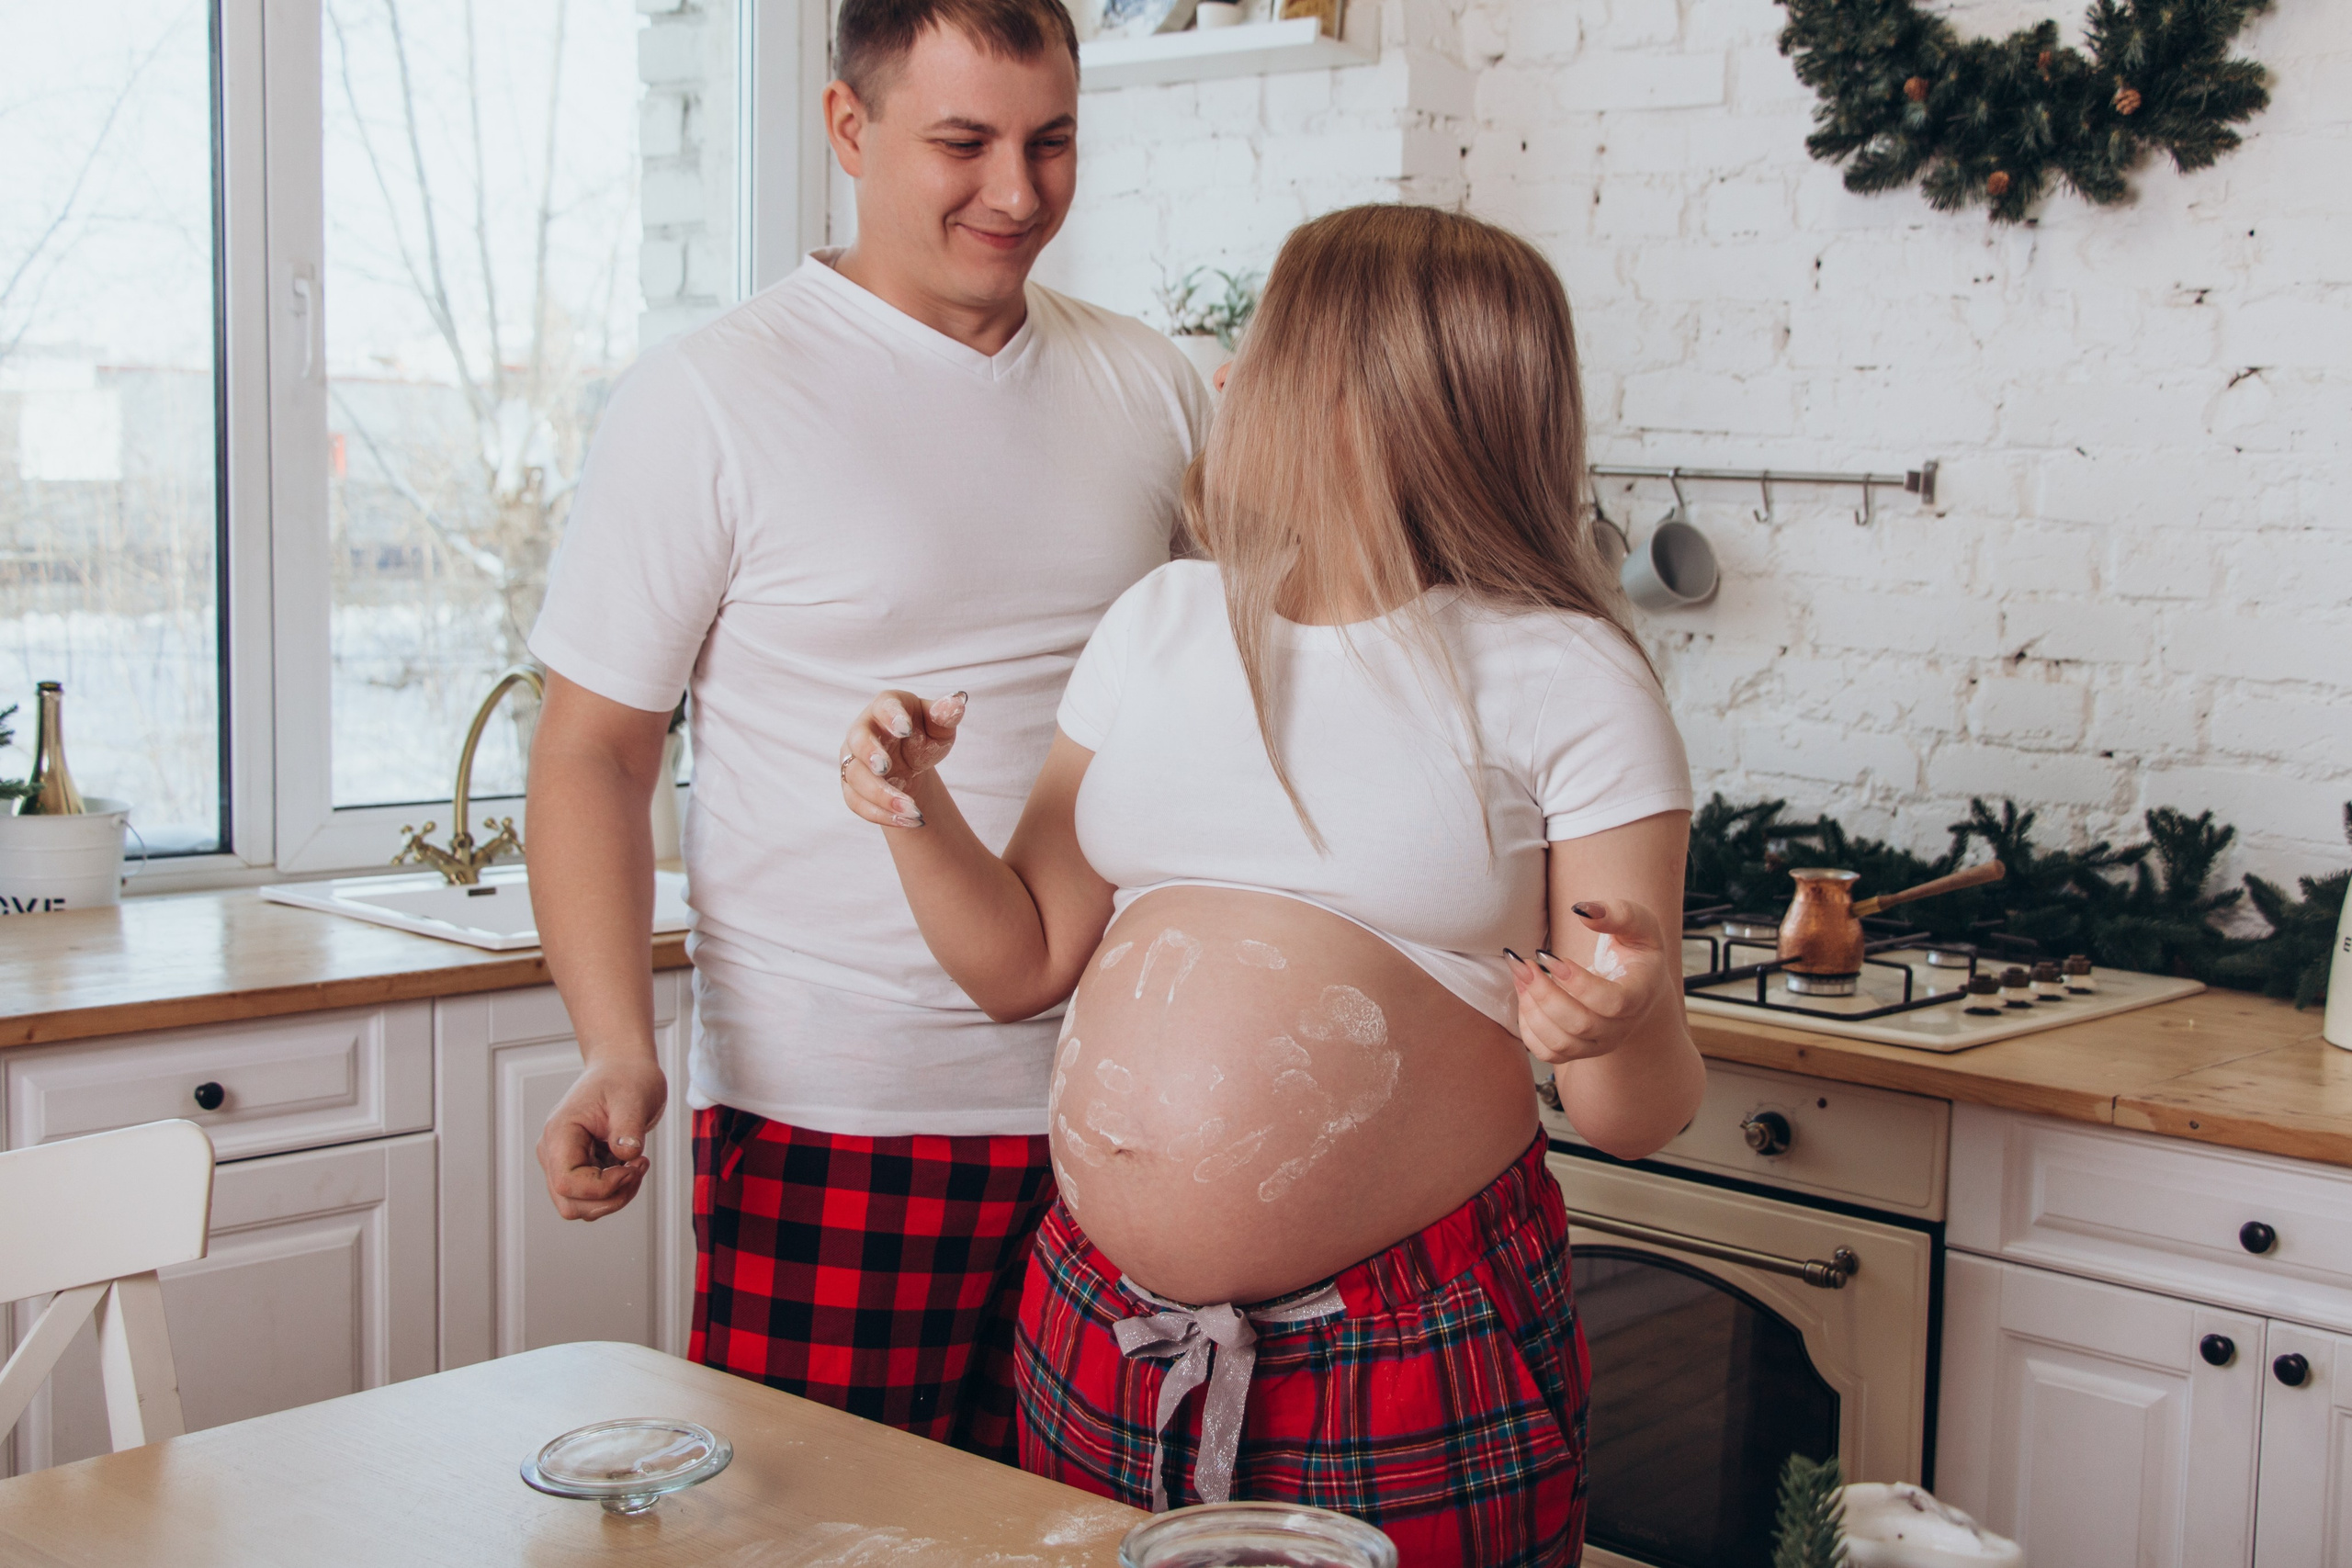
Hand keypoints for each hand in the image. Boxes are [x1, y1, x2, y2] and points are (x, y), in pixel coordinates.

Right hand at [537, 1055, 667, 1220]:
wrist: (624, 1069)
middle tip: (638, 1168)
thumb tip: (627, 1155)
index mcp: (560, 1133)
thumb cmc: (626, 1078)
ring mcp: (563, 1162)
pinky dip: (616, 1191)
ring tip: (638, 1166)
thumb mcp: (633, 1098)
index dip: (603, 1187)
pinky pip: (592, 1198)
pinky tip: (632, 1165)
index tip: (633, 1165)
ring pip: (580, 1207)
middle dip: (611, 1198)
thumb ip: (628, 1127)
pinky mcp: (578, 1168)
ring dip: (615, 1197)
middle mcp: (553, 1151)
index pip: (567, 1182)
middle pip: (570, 1204)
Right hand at [839, 689, 965, 828]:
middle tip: (885, 766)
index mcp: (885, 707)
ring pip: (857, 777)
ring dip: (883, 795)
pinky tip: (908, 821)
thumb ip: (946, 714)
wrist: (910, 762)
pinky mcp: (852, 786)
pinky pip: (858, 803)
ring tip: (913, 810)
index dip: (891, 716)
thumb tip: (956, 701)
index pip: (883, 706)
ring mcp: (853, 760)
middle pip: (858, 741)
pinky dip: (882, 814)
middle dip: (869, 753)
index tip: (905, 729)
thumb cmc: (924, 736)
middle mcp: (863, 731)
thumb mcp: (939, 726)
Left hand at [1507, 899, 1675, 1065]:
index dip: (1578, 983)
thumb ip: (1618, 914)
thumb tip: (1582, 910)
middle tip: (1524, 962)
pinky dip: (1528, 1027)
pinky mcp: (1578, 1050)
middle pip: (1580, 1025)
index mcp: (1640, 995)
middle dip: (1545, 993)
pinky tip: (1524, 995)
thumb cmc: (1634, 950)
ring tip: (1520, 973)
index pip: (1612, 1003)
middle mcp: (1622, 1027)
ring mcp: (1599, 1043)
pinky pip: (1547, 1052)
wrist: (1635, 984)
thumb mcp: (1638, 925)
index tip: (1549, 956)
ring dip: (1531, 1008)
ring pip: (1560, 1042)